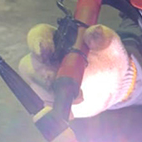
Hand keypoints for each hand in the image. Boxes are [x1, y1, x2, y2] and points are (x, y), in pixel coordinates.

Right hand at [19, 24, 134, 117]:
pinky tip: (72, 109)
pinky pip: (44, 105)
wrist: (112, 84)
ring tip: (80, 97)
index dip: (38, 42)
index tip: (46, 51)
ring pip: (35, 87)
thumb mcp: (110, 45)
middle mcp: (45, 57)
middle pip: (29, 65)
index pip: (38, 35)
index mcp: (58, 38)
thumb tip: (93, 32)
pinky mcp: (47, 97)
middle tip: (60, 82)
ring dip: (53, 94)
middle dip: (43, 76)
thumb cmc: (108, 58)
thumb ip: (103, 37)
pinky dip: (57, 108)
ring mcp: (43, 79)